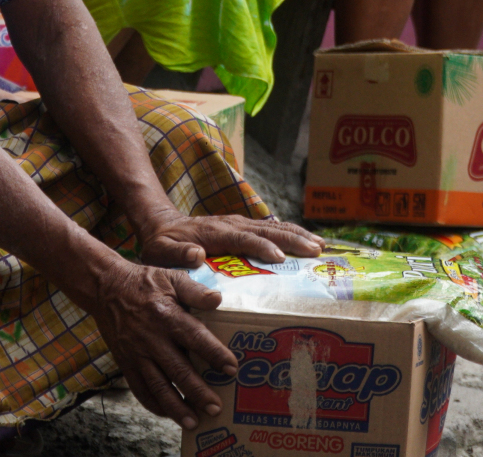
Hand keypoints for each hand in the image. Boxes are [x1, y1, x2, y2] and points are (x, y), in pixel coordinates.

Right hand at [89, 258, 237, 429]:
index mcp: (167, 315)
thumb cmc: (144, 282)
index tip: (232, 368)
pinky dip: (154, 404)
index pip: (195, 337)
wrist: (106, 288)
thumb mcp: (170, 277)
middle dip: (198, 392)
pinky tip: (168, 414)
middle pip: (178, 370)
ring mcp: (137, 353)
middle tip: (216, 407)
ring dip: (176, 407)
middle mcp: (152, 338)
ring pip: (158, 386)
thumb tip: (218, 300)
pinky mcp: (125, 363)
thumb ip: (195, 291)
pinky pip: (140, 389)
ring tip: (194, 422)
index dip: (214, 353)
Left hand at [134, 206, 322, 269]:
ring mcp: (238, 224)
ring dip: (297, 235)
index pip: (242, 238)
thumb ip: (176, 253)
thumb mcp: (161, 252)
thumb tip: (196, 253)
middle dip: (292, 239)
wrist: (162, 225)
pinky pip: (269, 230)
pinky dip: (290, 233)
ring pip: (272, 227)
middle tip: (316, 250)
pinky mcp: (242, 227)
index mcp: (214, 233)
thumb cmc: (162, 245)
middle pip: (265, 230)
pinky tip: (307, 241)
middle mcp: (230, 225)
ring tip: (321, 246)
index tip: (280, 258)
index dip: (261, 247)